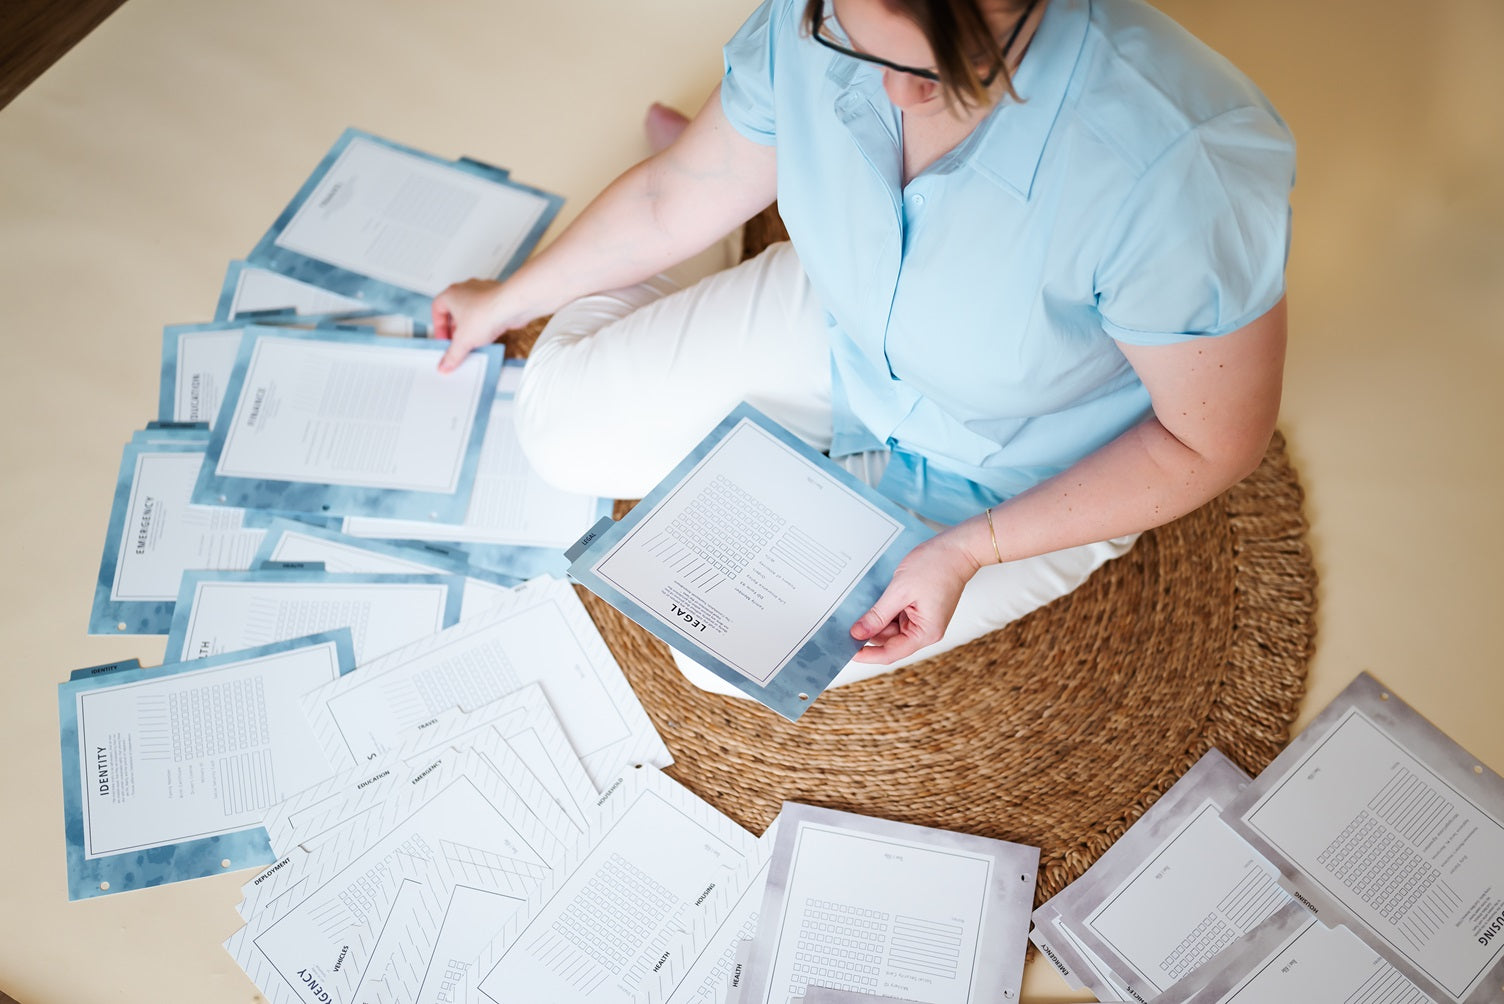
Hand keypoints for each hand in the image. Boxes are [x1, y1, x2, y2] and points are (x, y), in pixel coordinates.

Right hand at [431, 279, 534, 372]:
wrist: (512, 306)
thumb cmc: (486, 312)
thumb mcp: (463, 341)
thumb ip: (452, 354)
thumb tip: (446, 363)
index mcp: (451, 294)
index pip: (437, 309)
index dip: (438, 327)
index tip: (444, 339)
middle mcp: (465, 290)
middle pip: (454, 312)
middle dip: (455, 330)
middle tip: (457, 343)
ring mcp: (482, 293)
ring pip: (471, 312)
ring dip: (470, 327)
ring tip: (472, 342)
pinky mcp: (497, 299)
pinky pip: (486, 313)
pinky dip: (484, 325)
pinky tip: (487, 336)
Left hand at [849, 531, 982, 664]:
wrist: (956, 548)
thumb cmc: (936, 566)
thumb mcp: (900, 591)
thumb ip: (878, 615)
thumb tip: (859, 633)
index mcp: (926, 632)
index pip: (891, 653)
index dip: (867, 654)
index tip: (847, 650)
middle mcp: (926, 631)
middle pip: (890, 641)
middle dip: (870, 631)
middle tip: (847, 620)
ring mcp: (923, 620)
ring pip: (891, 628)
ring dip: (877, 619)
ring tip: (865, 603)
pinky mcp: (920, 610)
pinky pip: (897, 617)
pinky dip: (885, 611)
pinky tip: (876, 600)